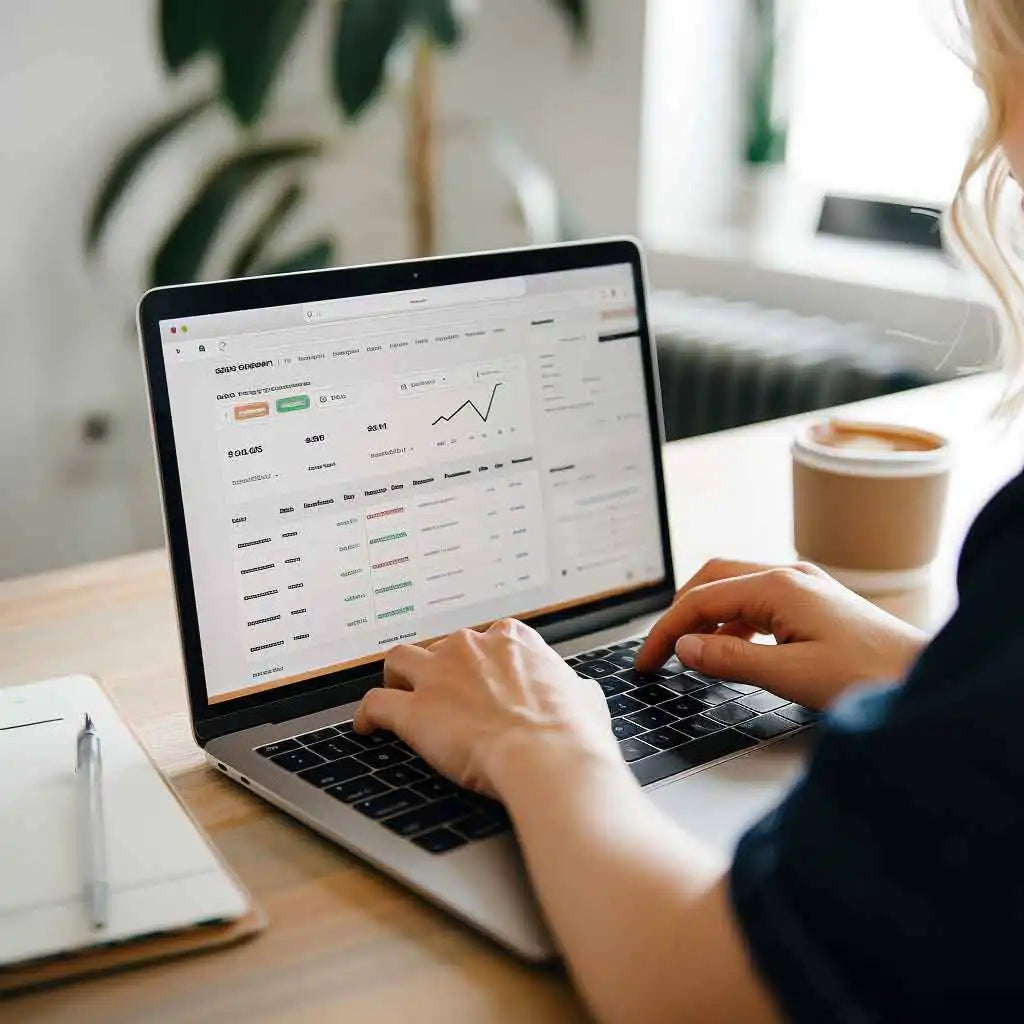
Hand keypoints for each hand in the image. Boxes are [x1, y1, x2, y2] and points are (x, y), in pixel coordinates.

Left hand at [354, 618, 620, 795]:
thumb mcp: (586, 697)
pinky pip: (376, 704)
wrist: (548, 756)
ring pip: (399, 660)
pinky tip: (367, 728)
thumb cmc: (571, 732)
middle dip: (441, 669)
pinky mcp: (415, 710)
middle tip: (445, 696)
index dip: (480, 660)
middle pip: (442, 647)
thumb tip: (580, 692)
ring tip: (399, 694)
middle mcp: (471, 647)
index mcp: (512, 639)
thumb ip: (573, 687)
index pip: (486, 638)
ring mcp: (439, 676)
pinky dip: (367, 715)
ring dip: (397, 677)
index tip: (480, 677)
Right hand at [635, 559, 926, 707]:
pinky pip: (757, 601)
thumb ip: (731, 659)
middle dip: (679, 612)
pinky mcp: (814, 601)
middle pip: (712, 578)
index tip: (646, 662)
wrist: (926, 679)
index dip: (666, 630)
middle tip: (659, 651)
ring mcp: (803, 585)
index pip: (700, 599)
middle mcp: (789, 575)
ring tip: (690, 653)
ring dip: (705, 615)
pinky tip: (731, 649)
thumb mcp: (791, 675)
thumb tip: (685, 647)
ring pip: (734, 588)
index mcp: (779, 586)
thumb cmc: (870, 677)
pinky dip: (732, 621)